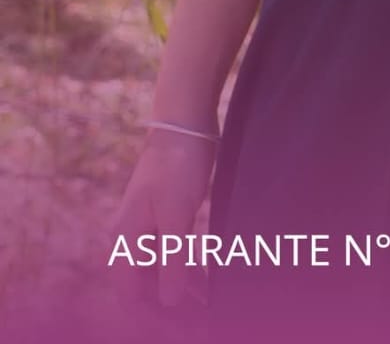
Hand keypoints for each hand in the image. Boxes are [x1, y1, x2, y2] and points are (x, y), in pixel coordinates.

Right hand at [106, 129, 217, 321]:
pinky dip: (187, 270)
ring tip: (208, 309)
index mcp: (125, 240)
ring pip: (160, 272)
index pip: (131, 296)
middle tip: (201, 324)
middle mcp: (130, 238)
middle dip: (169, 310)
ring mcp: (148, 227)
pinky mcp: (166, 216)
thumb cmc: (177, 166)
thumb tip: (169, 302)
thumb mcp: (177, 216)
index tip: (182, 332)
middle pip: (145, 288)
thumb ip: (172, 260)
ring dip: (181, 292)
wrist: (184, 122)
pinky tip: (207, 281)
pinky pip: (172, 255)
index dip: (153, 319)